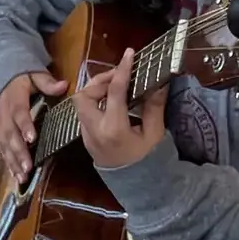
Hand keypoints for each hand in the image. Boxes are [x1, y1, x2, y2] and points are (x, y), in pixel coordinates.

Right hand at [0, 70, 68, 188]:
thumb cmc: (22, 80)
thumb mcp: (34, 75)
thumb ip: (47, 82)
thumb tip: (63, 86)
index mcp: (14, 98)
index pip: (19, 113)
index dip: (24, 125)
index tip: (32, 138)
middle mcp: (4, 114)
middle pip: (10, 134)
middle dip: (19, 152)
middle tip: (28, 167)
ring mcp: (0, 125)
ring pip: (4, 145)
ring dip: (13, 162)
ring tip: (22, 177)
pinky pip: (2, 150)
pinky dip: (9, 164)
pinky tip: (17, 177)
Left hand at [72, 49, 167, 169]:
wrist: (136, 185)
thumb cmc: (148, 160)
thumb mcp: (155, 133)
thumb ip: (154, 106)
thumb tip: (158, 81)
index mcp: (114, 129)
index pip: (114, 92)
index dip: (121, 70)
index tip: (129, 54)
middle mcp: (95, 130)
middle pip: (83, 96)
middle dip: (98, 81)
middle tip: (118, 76)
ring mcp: (87, 135)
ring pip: (79, 103)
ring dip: (95, 90)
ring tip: (115, 86)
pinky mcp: (85, 137)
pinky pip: (84, 112)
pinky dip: (95, 100)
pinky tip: (110, 100)